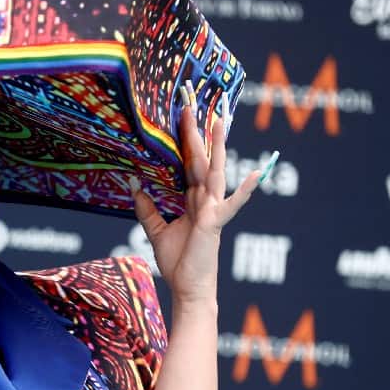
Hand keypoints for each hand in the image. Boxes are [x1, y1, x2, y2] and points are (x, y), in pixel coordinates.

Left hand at [129, 81, 265, 302]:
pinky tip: (255, 174)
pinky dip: (244, 190)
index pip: (189, 161)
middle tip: (195, 100)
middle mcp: (206, 199)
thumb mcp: (156, 230)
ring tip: (219, 120)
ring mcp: (213, 209)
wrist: (190, 289)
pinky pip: (230, 204)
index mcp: (193, 198)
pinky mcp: (215, 223)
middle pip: (201, 158)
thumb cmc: (179, 263)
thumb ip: (147, 208)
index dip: (186, 137)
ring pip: (215, 171)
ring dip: (217, 146)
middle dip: (197, 130)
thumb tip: (134, 184)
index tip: (183, 111)